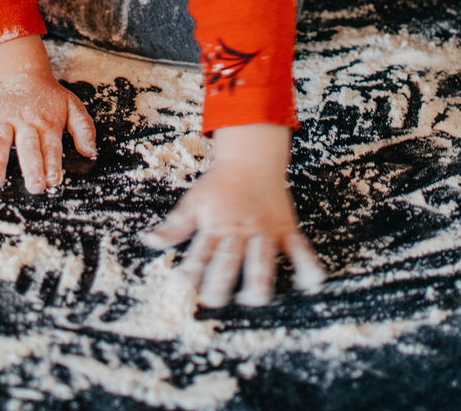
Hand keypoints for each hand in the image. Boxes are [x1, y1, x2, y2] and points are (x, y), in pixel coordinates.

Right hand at [0, 35, 95, 192]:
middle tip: (34, 186)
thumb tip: (91, 151)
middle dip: (31, 166)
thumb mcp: (71, 106)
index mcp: (46, 122)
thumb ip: (83, 127)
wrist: (21, 72)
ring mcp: (3, 120)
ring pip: (0, 143)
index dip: (53, 163)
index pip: (51, 146)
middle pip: (28, 147)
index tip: (55, 181)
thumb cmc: (48, 97)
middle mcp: (24, 122)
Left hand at [143, 124, 324, 308]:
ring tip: (255, 298)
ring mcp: (264, 230)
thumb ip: (175, 226)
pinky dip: (307, 265)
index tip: (183, 291)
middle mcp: (239, 229)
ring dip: (258, 279)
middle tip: (214, 301)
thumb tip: (148, 242)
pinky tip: (312, 283)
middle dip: (221, 281)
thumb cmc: (220, 184)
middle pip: (229, 259)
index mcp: (216, 224)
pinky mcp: (285, 229)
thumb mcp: (194, 201)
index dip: (191, 272)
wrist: (252, 159)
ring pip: (262, 258)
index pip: (201, 253)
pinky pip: (300, 249)